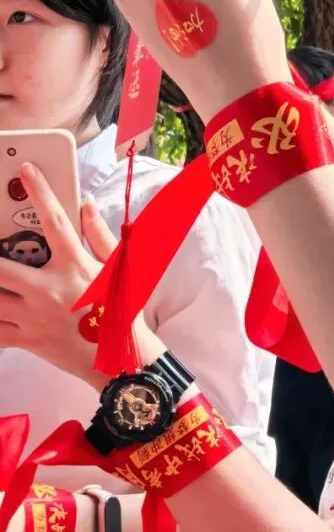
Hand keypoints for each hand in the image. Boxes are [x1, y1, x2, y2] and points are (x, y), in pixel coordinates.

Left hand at [0, 164, 114, 386]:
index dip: (39, 192)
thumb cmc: (123, 311)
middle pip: (0, 267)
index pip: (55, 221)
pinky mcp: (26, 340)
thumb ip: (100, 235)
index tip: (25, 170)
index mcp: (76, 267)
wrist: (121, 360)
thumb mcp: (120, 269)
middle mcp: (49, 289)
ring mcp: (33, 317)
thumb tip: (86, 204)